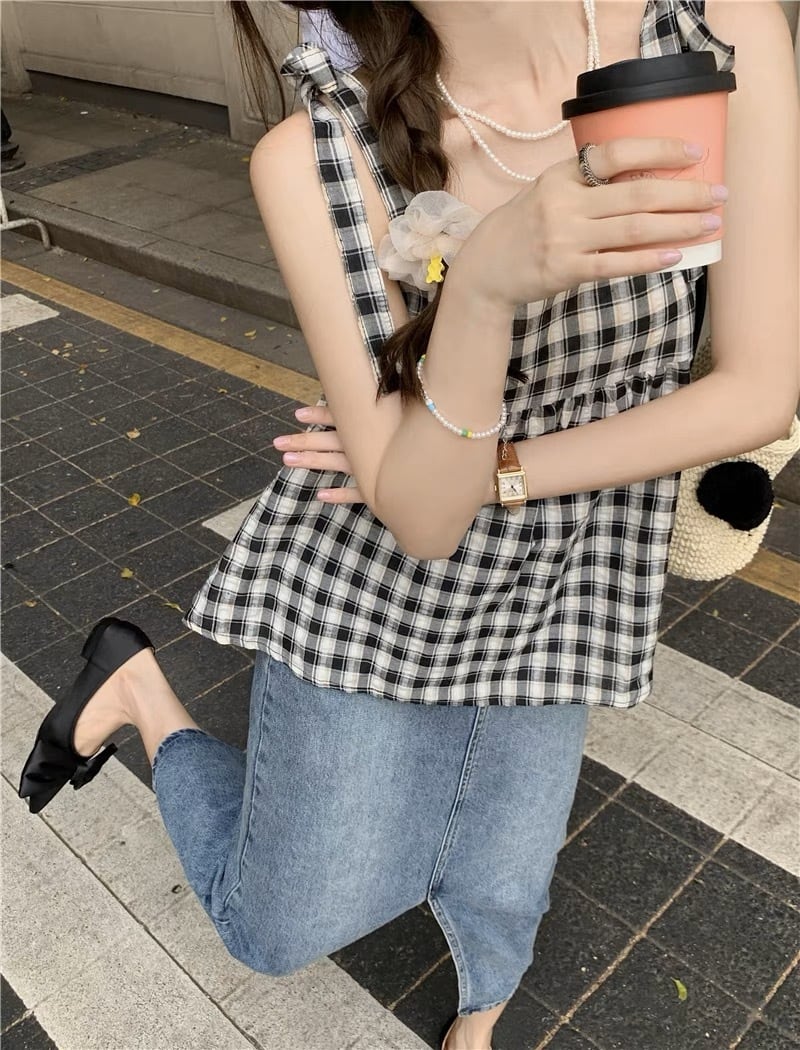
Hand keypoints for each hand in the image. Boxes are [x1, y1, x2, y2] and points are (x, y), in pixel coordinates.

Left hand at [274, 406, 499, 506]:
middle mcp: (383, 447)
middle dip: (305, 443)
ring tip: (287, 462)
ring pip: (342, 466)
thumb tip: (404, 358)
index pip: (348, 419)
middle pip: (336, 444)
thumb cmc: (461, 432)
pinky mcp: (395, 493)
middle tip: (277, 442)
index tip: (298, 414)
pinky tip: (320, 495)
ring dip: (314, 464)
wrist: (485, 469)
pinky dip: (341, 494)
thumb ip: (414, 388)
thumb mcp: (434, 406)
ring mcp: (387, 472)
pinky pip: (363, 495)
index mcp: (389, 425)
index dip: (322, 417)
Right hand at [450, 136, 727, 308]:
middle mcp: (563, 203)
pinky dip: (648, 259)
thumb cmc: (523, 228)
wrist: (484, 270)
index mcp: (561, 175)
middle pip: (636, 193)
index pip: (617, 152)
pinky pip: (616, 264)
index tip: (695, 153)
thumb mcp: (547, 192)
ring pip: (633, 228)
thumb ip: (587, 184)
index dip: (660, 150)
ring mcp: (564, 238)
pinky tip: (675, 256)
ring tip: (709, 224)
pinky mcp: (565, 270)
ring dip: (677, 226)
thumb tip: (647, 180)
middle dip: (685, 193)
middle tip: (718, 194)